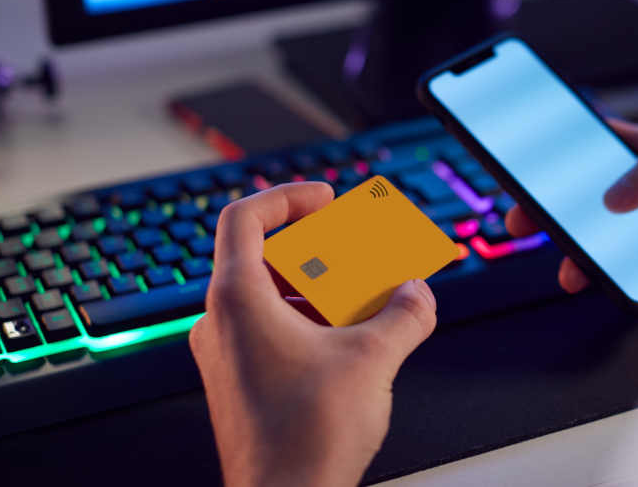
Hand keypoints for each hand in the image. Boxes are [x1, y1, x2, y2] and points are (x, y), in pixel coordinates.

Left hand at [189, 183, 437, 486]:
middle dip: (319, 248)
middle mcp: (220, 322)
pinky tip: (351, 337)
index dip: (287, 197)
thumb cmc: (304, 439)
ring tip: (366, 296)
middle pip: (264, 256)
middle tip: (358, 248)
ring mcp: (227, 353)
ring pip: (271, 296)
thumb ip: (404, 314)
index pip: (244, 217)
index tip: (325, 200)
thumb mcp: (372, 360)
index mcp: (238, 301)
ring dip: (320, 287)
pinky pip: (272, 328)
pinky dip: (311, 319)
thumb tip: (417, 293)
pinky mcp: (240, 380)